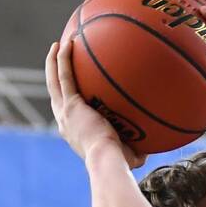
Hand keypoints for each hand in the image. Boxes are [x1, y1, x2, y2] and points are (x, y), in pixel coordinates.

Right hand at [46, 38, 145, 168]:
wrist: (107, 161)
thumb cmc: (119, 163)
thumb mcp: (128, 154)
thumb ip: (136, 148)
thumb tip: (151, 147)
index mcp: (74, 130)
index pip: (66, 110)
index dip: (66, 95)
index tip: (71, 84)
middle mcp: (64, 120)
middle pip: (54, 91)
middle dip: (54, 73)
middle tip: (57, 57)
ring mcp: (64, 112)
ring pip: (54, 80)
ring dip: (54, 61)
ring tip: (59, 44)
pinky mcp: (71, 104)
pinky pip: (65, 76)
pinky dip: (63, 59)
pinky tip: (68, 43)